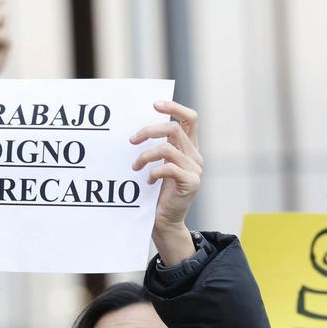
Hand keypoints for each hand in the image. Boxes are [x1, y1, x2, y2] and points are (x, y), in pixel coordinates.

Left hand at [131, 100, 201, 264]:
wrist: (165, 222)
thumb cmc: (156, 193)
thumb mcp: (157, 165)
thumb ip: (156, 147)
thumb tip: (137, 128)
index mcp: (189, 147)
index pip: (190, 118)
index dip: (174, 107)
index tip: (154, 104)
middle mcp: (194, 156)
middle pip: (174, 128)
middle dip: (149, 130)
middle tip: (131, 140)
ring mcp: (195, 169)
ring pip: (167, 148)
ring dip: (145, 155)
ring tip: (135, 166)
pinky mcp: (190, 183)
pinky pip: (168, 168)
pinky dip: (153, 172)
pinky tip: (147, 181)